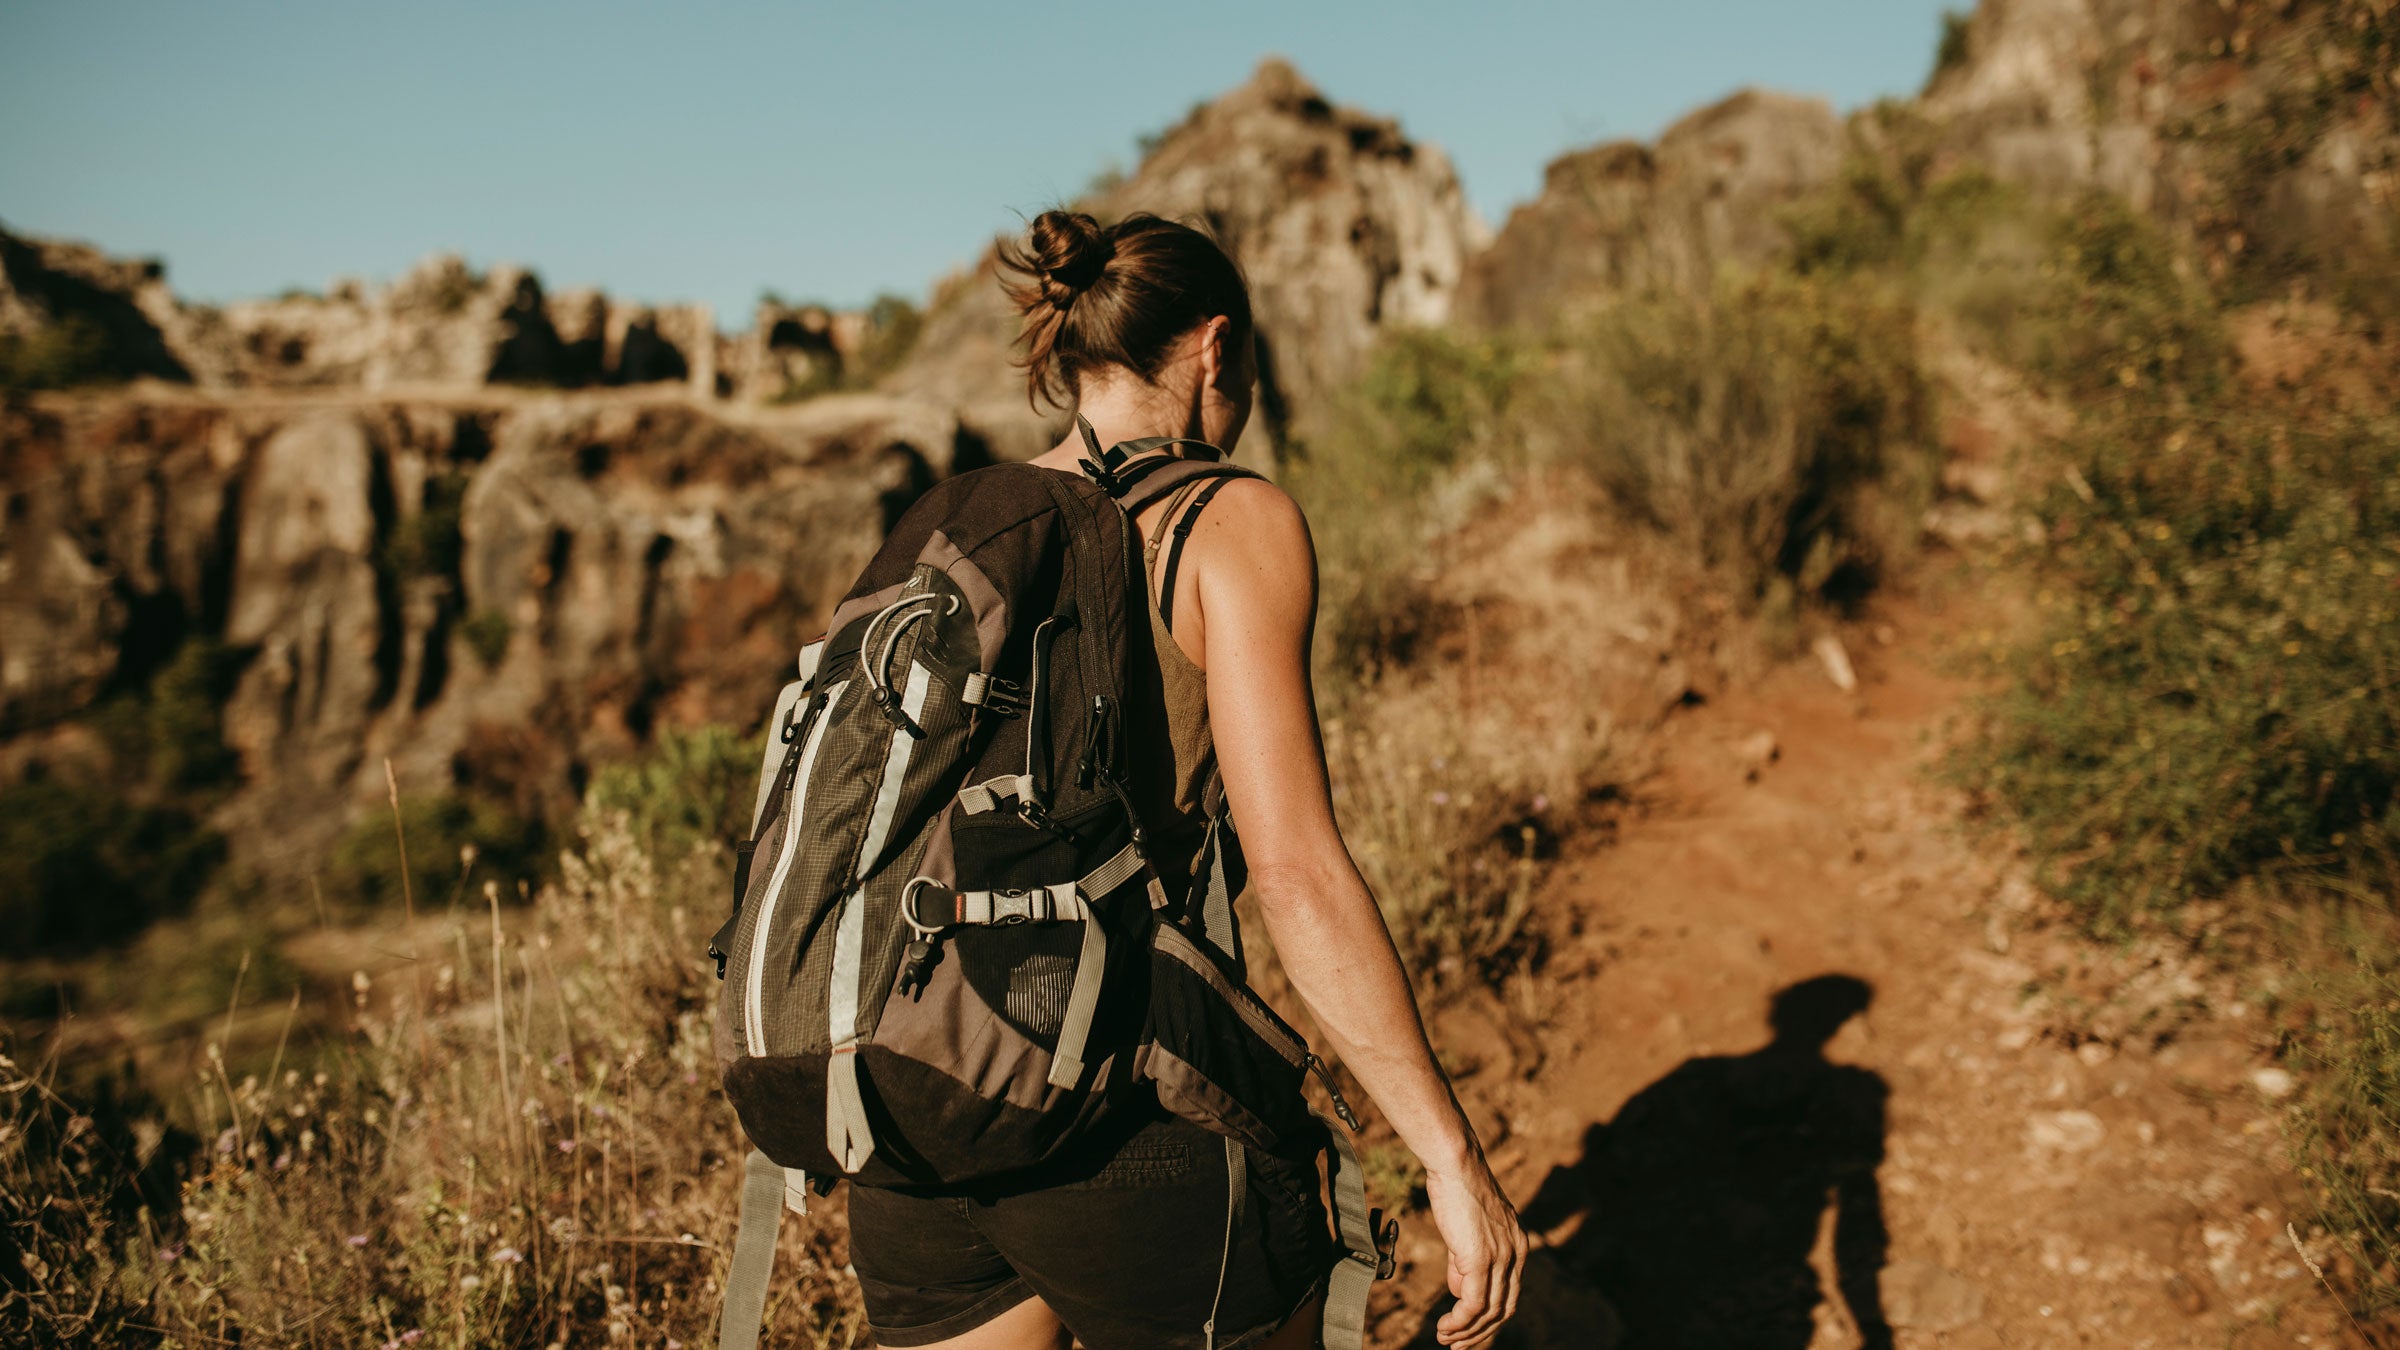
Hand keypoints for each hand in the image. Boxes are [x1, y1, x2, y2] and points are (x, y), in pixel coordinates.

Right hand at [1424, 1148, 1526, 1346]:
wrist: (1456, 1166)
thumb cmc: (1457, 1192)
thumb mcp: (1467, 1233)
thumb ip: (1465, 1264)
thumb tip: (1459, 1292)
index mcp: (1518, 1247)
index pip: (1510, 1295)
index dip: (1490, 1319)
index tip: (1469, 1332)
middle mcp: (1517, 1255)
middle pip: (1504, 1309)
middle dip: (1481, 1334)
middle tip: (1457, 1346)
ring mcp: (1501, 1258)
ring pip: (1489, 1311)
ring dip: (1467, 1332)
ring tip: (1446, 1340)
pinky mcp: (1482, 1259)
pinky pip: (1474, 1304)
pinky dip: (1460, 1322)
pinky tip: (1445, 1327)